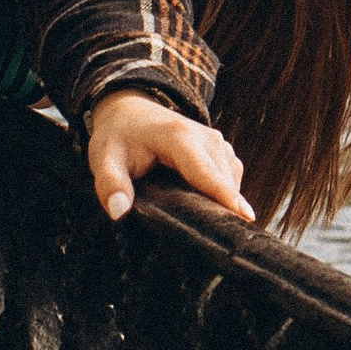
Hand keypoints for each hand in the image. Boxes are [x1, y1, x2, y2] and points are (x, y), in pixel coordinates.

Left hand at [85, 91, 252, 225]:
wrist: (130, 110)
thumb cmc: (118, 136)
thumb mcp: (104, 158)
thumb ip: (110, 184)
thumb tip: (118, 211)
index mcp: (179, 138)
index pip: (206, 173)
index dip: (225, 197)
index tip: (246, 218)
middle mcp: (206, 138)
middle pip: (223, 183)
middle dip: (220, 211)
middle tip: (206, 239)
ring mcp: (217, 143)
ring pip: (230, 182)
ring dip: (220, 204)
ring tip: (203, 226)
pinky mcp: (222, 151)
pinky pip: (230, 179)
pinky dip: (221, 195)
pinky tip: (203, 208)